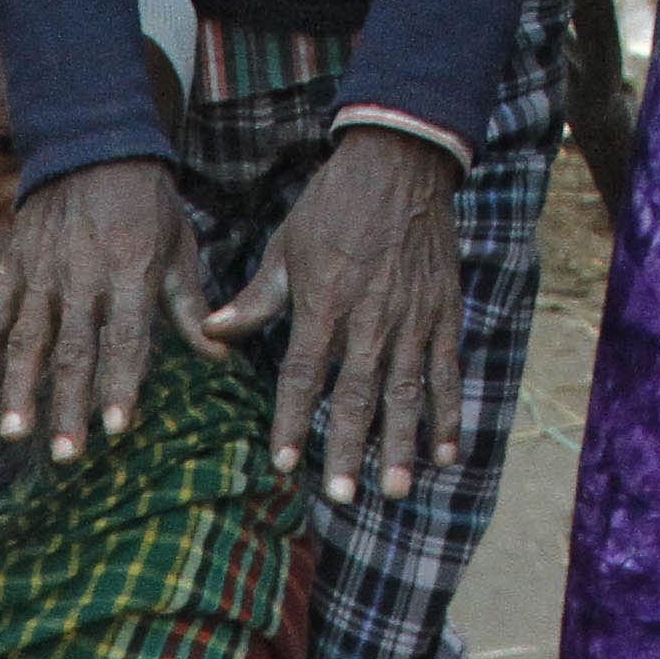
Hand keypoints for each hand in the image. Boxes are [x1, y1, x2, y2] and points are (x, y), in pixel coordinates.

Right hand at [0, 159, 215, 466]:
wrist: (92, 145)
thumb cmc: (145, 204)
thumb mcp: (177, 248)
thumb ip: (191, 307)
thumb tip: (221, 357)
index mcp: (129, 272)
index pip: (125, 337)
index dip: (120, 383)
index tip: (115, 426)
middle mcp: (82, 276)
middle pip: (73, 350)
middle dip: (67, 405)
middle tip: (66, 454)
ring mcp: (41, 274)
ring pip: (27, 340)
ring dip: (19, 390)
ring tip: (14, 434)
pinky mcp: (13, 269)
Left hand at [210, 127, 463, 505]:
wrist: (400, 162)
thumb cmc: (334, 205)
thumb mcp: (286, 245)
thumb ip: (255, 299)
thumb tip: (211, 333)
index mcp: (323, 303)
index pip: (303, 374)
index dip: (292, 419)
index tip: (283, 462)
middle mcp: (369, 317)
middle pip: (356, 395)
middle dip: (349, 448)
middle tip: (344, 496)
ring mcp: (411, 317)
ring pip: (406, 392)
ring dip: (403, 444)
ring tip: (397, 489)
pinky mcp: (443, 312)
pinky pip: (446, 371)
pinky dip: (448, 413)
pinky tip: (446, 453)